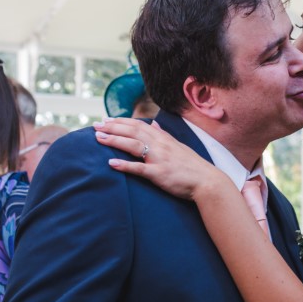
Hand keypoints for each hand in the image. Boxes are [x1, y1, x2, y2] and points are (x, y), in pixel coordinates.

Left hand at [94, 119, 222, 201]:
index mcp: (163, 138)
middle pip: (132, 132)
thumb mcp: (178, 146)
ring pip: (132, 145)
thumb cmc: (192, 166)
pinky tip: (111, 163)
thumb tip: (154, 124)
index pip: (138, 125)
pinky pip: (139, 169)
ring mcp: (159, 159)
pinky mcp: (159, 174)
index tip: (106, 120)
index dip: (120, 121)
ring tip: (98, 139)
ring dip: (114, 141)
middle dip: (112, 128)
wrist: (207, 182)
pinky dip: (124, 165)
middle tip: (95, 126)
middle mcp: (160, 145)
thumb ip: (164, 135)